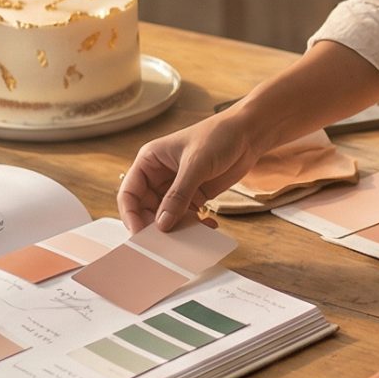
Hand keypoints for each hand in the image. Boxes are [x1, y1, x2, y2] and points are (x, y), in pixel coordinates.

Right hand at [119, 110, 267, 231]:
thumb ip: (178, 195)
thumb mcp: (196, 164)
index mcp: (150, 161)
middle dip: (154, 226)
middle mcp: (159, 176)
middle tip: (164, 244)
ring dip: (176, 229)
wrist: (249, 133)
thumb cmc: (218, 136)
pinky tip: (207, 227)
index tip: (139, 234)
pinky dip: (194, 225)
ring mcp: (177, 187)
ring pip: (167, 216)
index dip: (130, 215)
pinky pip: (187, 217)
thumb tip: (162, 224)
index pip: (129, 193)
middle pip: (146, 209)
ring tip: (188, 238)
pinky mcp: (195, 195)